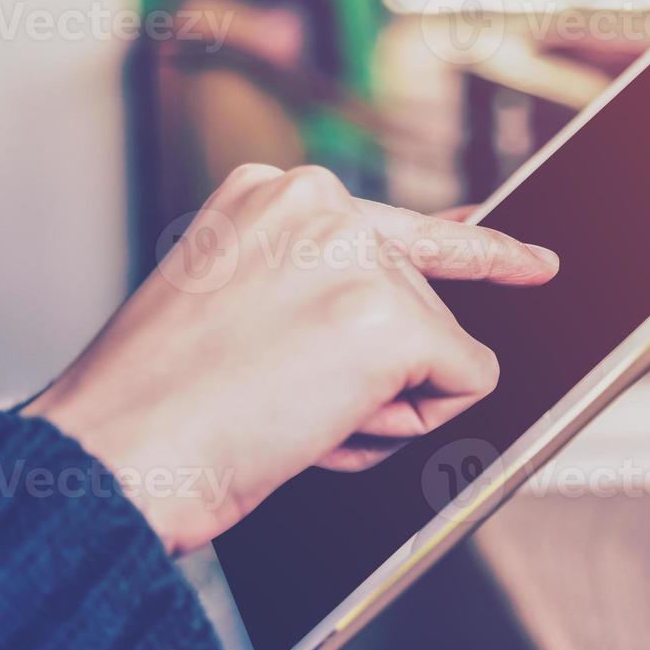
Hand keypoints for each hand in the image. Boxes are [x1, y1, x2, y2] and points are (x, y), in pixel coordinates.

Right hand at [23, 164, 557, 553]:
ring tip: (288, 414)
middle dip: (380, 367)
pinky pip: (469, 378)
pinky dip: (419, 423)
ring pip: (442, 344)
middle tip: (286, 399)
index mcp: (271, 193)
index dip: (471, 249)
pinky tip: (329, 424)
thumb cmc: (159, 402)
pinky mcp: (389, 317)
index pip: (399, 223)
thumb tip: (431, 273)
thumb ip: (325, 277)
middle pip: (420, 301)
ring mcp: (356, 255)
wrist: (116, 455)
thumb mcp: (234, 303)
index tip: (533, 260)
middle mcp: (319, 202)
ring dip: (385, 402)